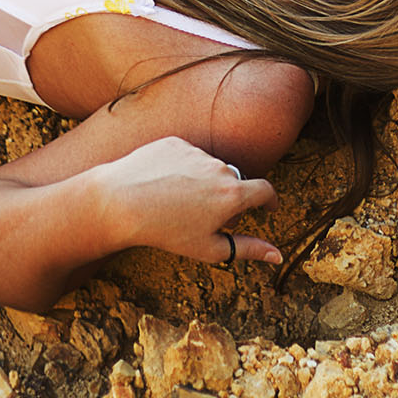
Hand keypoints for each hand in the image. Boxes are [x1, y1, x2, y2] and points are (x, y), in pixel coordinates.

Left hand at [92, 137, 283, 266]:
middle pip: (234, 181)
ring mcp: (197, 152)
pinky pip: (186, 155)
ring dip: (203, 182)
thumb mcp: (209, 249)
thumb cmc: (165, 231)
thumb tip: (278, 255)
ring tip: (176, 203)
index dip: (270, 200)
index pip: (265, 190)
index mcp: (233, 194)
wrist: (119, 203)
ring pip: (209, 167)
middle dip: (228, 197)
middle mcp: (220, 167)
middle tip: (206, 217)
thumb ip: (248, 249)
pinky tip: (162, 186)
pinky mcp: (175, 142)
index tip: (267, 207)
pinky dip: (181, 169)